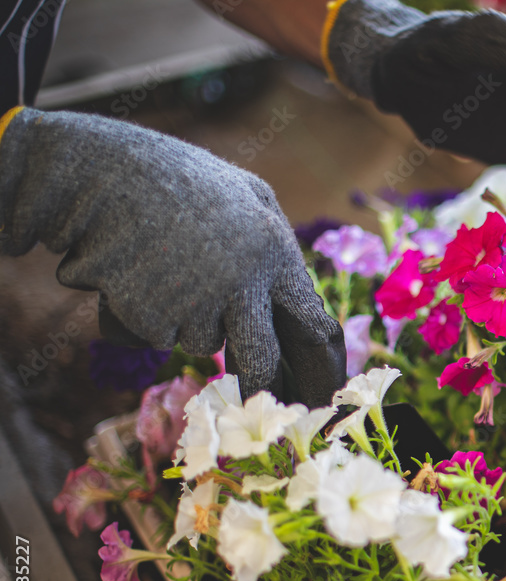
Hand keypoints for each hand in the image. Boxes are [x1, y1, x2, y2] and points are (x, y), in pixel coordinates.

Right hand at [0, 108, 345, 405]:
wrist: (100, 173)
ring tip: (167, 272)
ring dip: (186, 323)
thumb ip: (276, 247)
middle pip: (262, 360)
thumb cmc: (176, 180)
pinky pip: (157, 339)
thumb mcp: (247, 196)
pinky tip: (132, 277)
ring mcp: (198, 303)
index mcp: (274, 250)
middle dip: (260, 384)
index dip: (319, 368)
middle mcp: (243, 282)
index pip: (313, 326)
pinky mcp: (153, 319)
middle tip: (255, 395)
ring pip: (203, 344)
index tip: (317, 395)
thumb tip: (300, 303)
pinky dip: (144, 318)